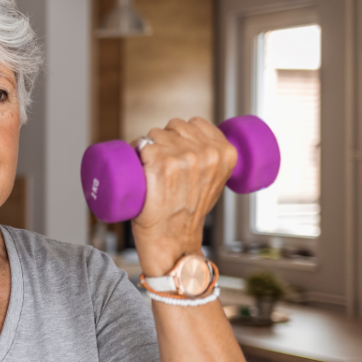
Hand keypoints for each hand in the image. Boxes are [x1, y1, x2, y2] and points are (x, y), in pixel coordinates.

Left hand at [130, 117, 236, 277]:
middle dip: (165, 140)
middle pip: (174, 126)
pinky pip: (141, 144)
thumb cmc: (188, 212)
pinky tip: (140, 169)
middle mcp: (207, 153)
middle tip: (162, 166)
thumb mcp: (214, 183)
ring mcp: (183, 157)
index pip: (196, 123)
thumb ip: (213, 161)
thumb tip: (200, 143)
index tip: (177, 151)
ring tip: (151, 170)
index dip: (182, 134)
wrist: (171, 238)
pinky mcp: (160, 163)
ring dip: (148, 146)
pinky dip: (135, 153)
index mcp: (225, 153)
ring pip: (155, 133)